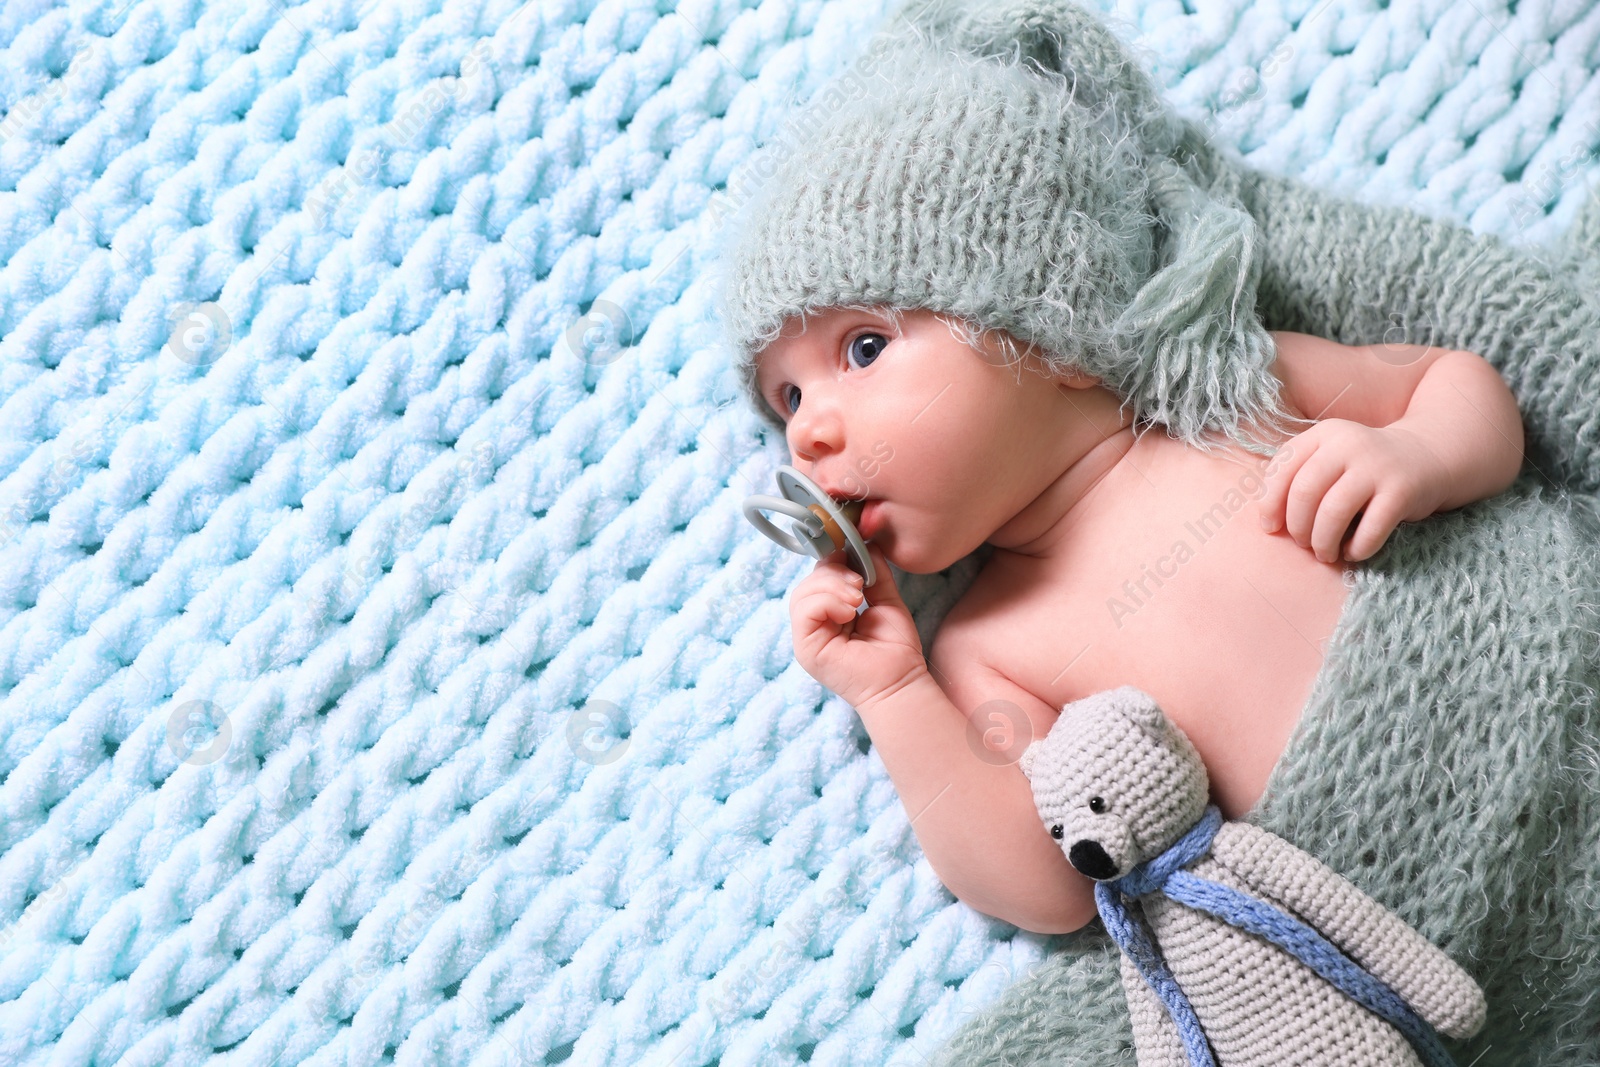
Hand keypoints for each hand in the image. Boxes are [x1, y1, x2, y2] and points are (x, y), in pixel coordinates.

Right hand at [790, 543, 928, 710]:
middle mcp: (814, 625)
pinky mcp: (806, 648)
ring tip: (858, 599)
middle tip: (861, 585)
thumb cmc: (895, 649)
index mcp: (829, 613)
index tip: (856, 559)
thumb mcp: (885, 600)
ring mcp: (807, 638)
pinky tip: (850, 611)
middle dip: (834, 574)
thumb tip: (866, 543)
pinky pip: (804, 610)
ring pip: (802, 593)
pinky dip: (827, 602)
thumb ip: (874, 573)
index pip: (818, 576)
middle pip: (807, 582)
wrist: (901, 683)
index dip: (834, 561)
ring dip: (832, 587)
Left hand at [1258, 420, 1449, 562]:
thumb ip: (1299, 477)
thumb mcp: (1330, 458)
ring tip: (1325, 553)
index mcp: (1324, 434)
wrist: (1429, 456)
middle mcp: (1349, 444)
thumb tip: (1267, 522)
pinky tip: (1354, 552)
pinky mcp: (1402, 490)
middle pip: (1304, 492)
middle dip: (1297, 527)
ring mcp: (1377, 466)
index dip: (1270, 502)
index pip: (1283, 468)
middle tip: (1303, 543)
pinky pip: (1370, 529)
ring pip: (1332, 512)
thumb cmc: (1364, 468)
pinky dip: (1357, 548)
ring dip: (1322, 542)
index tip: (1271, 528)